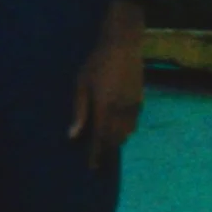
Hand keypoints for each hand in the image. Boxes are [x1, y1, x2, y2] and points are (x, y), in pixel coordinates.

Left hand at [70, 0, 146, 167]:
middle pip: (115, 140)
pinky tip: (119, 129)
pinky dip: (126, 130)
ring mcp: (133, 106)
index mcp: (105, 108)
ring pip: (126, 133)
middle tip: (100, 163)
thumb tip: (72, 136)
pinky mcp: (140, 100)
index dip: (96, 155)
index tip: (92, 167)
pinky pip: (133, 123)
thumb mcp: (82, 84)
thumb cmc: (97, 62)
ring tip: (107, 147)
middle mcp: (121, 111)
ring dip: (116, 142)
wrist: (123, 44)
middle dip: (107, 152)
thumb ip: (79, 111)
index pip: (100, 139)